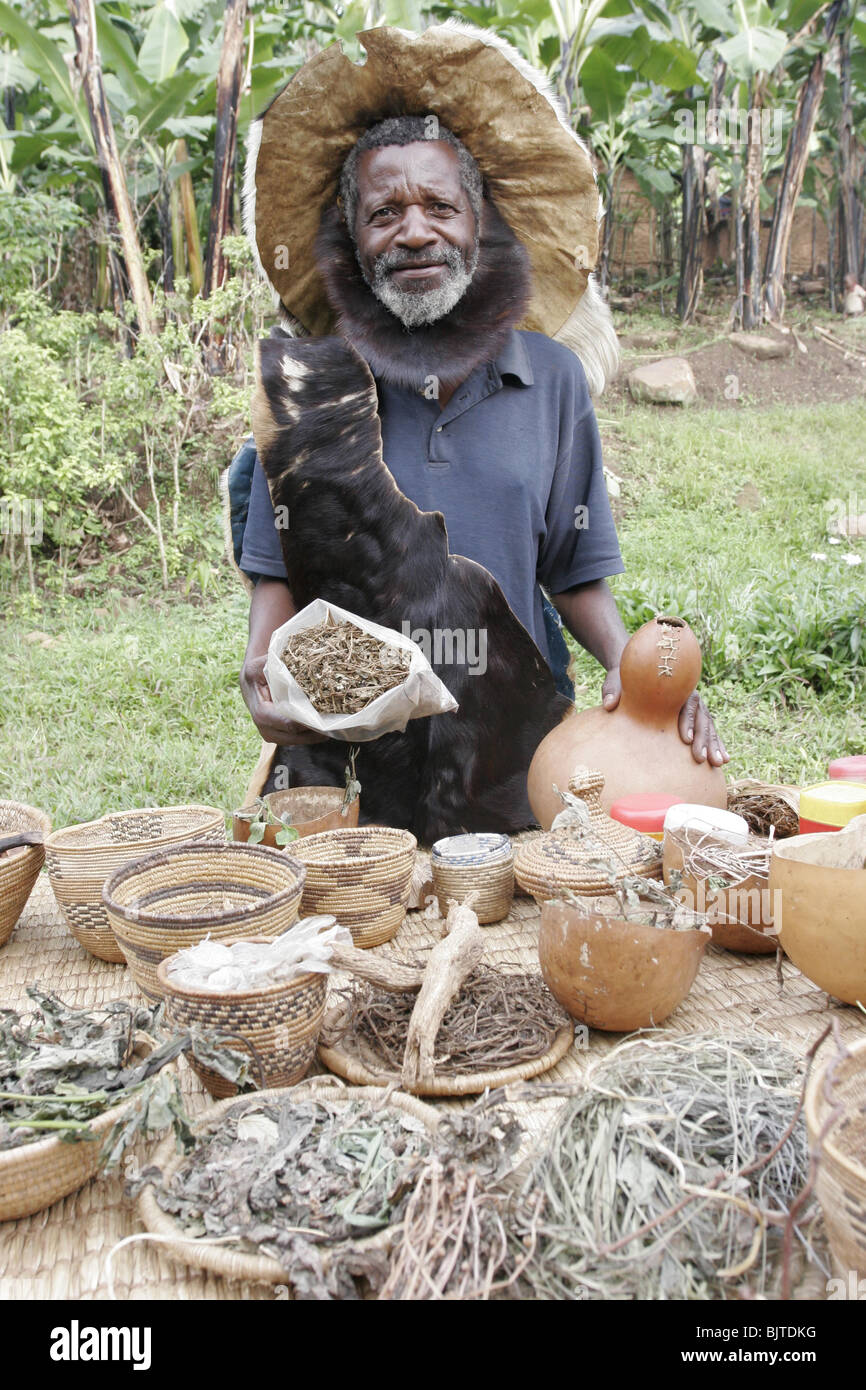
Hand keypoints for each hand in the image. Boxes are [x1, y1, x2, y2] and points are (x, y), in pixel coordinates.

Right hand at [240, 654, 326, 745]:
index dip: (307, 721)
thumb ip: (273, 666)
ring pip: (300, 741)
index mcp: (261, 713)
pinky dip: (313, 734)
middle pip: (296, 735)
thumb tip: (293, 665)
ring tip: (335, 726)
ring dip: (317, 735)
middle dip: (316, 730)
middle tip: (336, 723)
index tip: (325, 715)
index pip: (288, 723)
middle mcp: (265, 729)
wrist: (251, 681)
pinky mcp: (281, 736)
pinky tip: (327, 726)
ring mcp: (273, 735)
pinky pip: (299, 739)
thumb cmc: (256, 672)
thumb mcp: (260, 665)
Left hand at [601, 667, 729, 766]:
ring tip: (720, 763)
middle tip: (702, 759)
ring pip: (708, 726)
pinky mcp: (693, 719)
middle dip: (704, 739)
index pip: (687, 703)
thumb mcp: (616, 679)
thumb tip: (608, 704)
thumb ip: (614, 689)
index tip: (685, 738)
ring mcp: (693, 708)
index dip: (687, 720)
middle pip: (702, 717)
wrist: (635, 674)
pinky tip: (723, 761)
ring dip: (714, 744)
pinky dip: (716, 745)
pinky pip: (708, 732)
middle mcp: (688, 696)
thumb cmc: (625, 678)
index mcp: (674, 687)